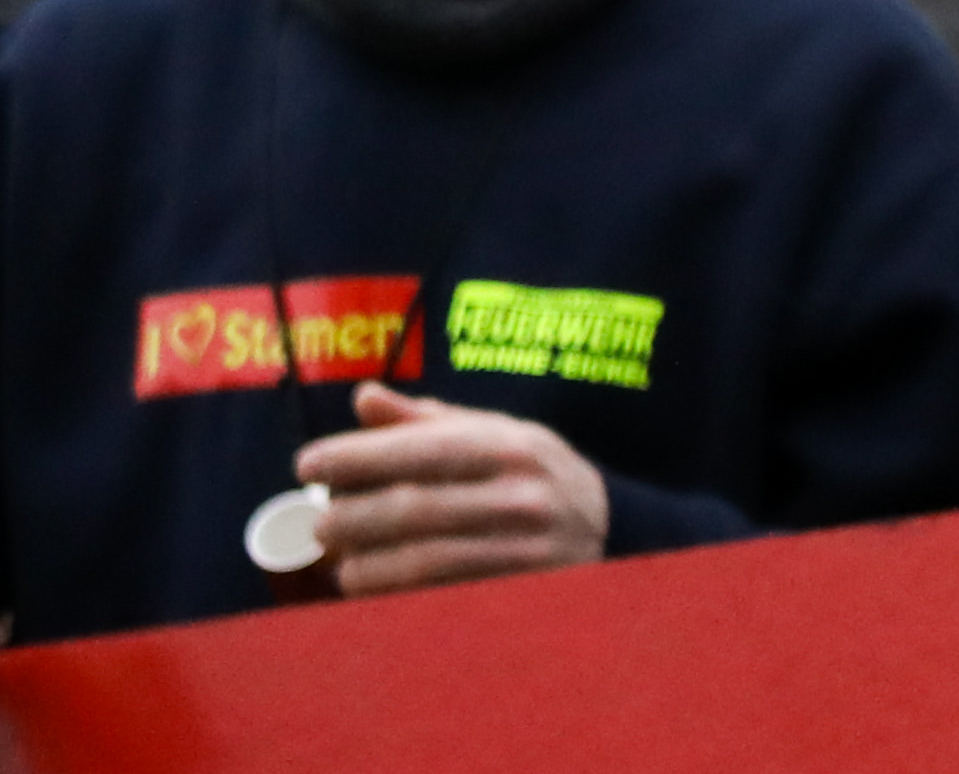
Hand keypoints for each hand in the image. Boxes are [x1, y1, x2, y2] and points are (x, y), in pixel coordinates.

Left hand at [297, 383, 606, 595]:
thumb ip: (427, 421)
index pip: (425, 448)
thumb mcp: (496, 435)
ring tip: (338, 564)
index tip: (308, 462)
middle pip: (417, 508)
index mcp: (513, 447)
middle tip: (316, 524)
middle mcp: (522, 495)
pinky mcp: (517, 593)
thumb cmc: (535, 476)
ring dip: (367, 565)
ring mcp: (524, 549)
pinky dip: (395, 596)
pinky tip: (371, 589)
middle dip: (352, 516)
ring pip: (425, 560)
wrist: (611, 531)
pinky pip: (442, 598)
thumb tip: (364, 398)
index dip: (360, 455)